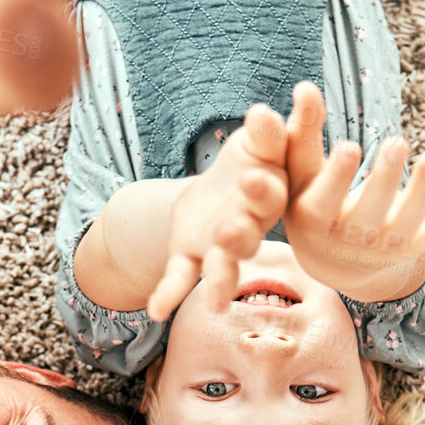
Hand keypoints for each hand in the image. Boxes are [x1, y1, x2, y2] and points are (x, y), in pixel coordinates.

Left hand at [148, 106, 290, 320]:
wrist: (224, 188)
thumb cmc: (253, 161)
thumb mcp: (259, 141)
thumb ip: (267, 132)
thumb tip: (263, 113)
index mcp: (269, 197)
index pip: (269, 194)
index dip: (260, 188)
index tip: (249, 176)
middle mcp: (248, 227)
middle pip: (247, 238)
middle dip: (238, 236)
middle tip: (228, 231)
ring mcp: (219, 247)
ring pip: (222, 266)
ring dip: (220, 279)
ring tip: (216, 299)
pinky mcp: (191, 256)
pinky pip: (181, 278)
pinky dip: (168, 295)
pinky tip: (155, 311)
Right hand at [282, 82, 424, 303]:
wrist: (334, 261)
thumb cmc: (311, 200)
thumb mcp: (298, 174)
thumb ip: (302, 133)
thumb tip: (306, 86)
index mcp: (314, 221)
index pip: (324, 202)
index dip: (338, 178)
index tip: (350, 148)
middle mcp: (347, 241)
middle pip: (369, 213)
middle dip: (385, 179)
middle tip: (397, 143)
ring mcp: (381, 249)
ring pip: (405, 224)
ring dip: (421, 192)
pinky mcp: (409, 250)